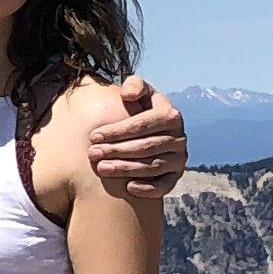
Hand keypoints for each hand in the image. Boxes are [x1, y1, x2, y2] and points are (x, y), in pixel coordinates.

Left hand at [86, 75, 188, 198]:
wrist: (150, 131)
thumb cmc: (140, 108)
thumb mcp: (140, 92)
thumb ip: (135, 85)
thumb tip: (127, 94)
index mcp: (171, 115)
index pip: (143, 124)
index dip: (117, 131)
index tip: (94, 136)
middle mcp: (179, 137)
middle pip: (146, 146)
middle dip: (116, 150)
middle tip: (92, 154)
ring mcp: (179, 158)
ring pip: (153, 166)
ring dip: (126, 168)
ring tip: (101, 168)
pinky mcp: (176, 176)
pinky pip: (165, 185)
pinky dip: (148, 188)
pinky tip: (128, 188)